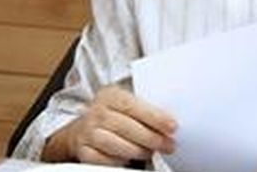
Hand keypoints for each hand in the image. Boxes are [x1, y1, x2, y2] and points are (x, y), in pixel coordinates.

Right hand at [43, 85, 176, 165]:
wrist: (85, 128)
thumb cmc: (115, 115)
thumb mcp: (127, 102)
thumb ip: (146, 107)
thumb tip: (171, 119)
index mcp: (109, 95)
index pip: (131, 105)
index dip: (153, 116)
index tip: (172, 126)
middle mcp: (96, 112)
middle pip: (125, 126)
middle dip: (151, 138)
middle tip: (168, 144)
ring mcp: (88, 132)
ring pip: (115, 144)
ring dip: (138, 150)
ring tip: (151, 152)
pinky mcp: (84, 151)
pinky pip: (104, 159)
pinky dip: (119, 160)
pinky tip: (129, 157)